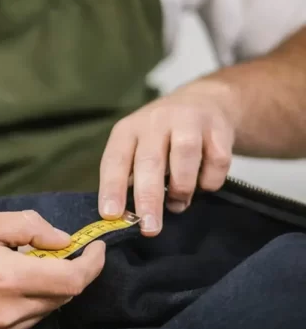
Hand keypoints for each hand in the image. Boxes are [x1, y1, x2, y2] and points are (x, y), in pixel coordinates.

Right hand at [0, 211, 105, 328]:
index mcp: (10, 279)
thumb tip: (63, 242)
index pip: (73, 281)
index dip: (92, 265)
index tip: (94, 249)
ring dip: (42, 292)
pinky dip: (21, 308)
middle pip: (60, 298)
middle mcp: (9, 314)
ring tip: (15, 270)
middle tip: (48, 252)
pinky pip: (18, 327)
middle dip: (65, 274)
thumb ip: (30, 228)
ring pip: (41, 314)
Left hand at [98, 79, 238, 235]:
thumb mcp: (136, 148)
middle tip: (149, 227)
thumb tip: (124, 218)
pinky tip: (202, 184)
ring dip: (181, 187)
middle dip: (149, 198)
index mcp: (127, 130)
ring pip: (185, 156)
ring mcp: (188, 121)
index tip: (111, 215)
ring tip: (177, 204)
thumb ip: (131, 178)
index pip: (115, 160)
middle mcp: (155, 122)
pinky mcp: (218, 127)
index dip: (112, 188)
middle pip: (150, 161)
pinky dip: (210, 181)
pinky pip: (217, 160)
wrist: (203, 101)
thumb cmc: (161, 137)